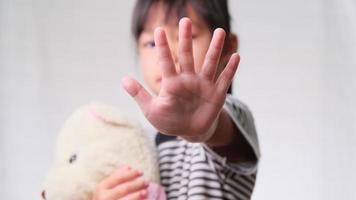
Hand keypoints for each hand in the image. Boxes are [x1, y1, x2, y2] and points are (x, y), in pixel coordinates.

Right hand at [93, 166, 147, 199]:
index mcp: (102, 187)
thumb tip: (129, 167)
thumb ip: (116, 176)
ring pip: (127, 199)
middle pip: (124, 188)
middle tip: (146, 182)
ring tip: (145, 191)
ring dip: (137, 195)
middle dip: (137, 184)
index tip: (141, 171)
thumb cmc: (105, 197)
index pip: (119, 178)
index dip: (131, 174)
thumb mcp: (106, 186)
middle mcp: (104, 197)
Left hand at [122, 18, 239, 141]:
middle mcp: (188, 80)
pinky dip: (230, 69)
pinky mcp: (217, 94)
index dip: (163, 47)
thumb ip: (139, 95)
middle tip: (185, 20)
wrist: (190, 132)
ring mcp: (203, 85)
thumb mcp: (151, 110)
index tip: (159, 30)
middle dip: (186, 39)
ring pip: (209, 63)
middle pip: (187, 56)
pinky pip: (224, 79)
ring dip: (214, 49)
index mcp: (172, 83)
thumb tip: (122, 79)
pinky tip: (236, 56)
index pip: (166, 62)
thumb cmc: (169, 120)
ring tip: (219, 31)